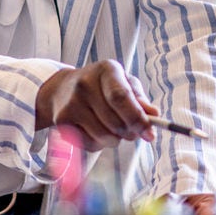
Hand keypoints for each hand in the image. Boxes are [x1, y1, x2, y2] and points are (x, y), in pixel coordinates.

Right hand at [36, 60, 153, 144]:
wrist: (63, 89)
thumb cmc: (102, 86)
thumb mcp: (124, 83)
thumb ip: (140, 99)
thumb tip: (154, 114)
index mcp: (106, 70)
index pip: (121, 97)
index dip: (137, 119)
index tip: (150, 135)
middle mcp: (85, 84)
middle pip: (115, 122)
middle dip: (129, 133)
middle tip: (133, 132)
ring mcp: (71, 103)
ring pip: (103, 136)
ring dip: (115, 140)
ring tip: (113, 130)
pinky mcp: (61, 121)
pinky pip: (89, 144)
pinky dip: (99, 144)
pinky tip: (95, 130)